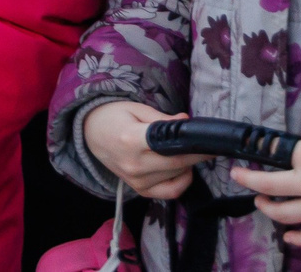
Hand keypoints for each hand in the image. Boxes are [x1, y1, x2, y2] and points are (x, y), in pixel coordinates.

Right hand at [83, 101, 202, 199]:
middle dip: (198, 155)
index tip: (212, 141)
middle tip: (208, 146)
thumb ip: (163, 119)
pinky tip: (182, 170)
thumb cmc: (112, 116)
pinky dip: (181, 182)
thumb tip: (187, 122)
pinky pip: (170, 192)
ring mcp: (137, 180)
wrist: (89, 133)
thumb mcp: (136, 109)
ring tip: (186, 152)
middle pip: (179, 164)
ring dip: (188, 165)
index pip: (172, 146)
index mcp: (132, 139)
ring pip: (177, 176)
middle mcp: (135, 164)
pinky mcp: (139, 190)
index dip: (195, 145)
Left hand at [228, 131, 300, 246]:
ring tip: (261, 203)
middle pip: (268, 185)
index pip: (275, 155)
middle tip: (241, 177)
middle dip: (249, 181)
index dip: (262, 155)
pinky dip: (296, 239)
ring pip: (283, 213)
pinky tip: (288, 237)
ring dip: (267, 209)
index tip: (251, 155)